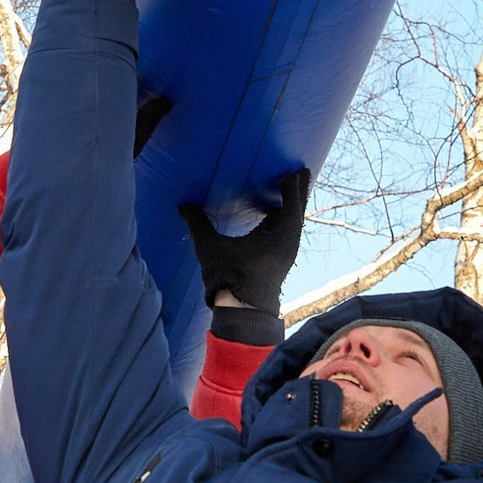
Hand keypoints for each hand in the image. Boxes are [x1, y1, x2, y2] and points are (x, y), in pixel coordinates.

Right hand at [179, 167, 312, 313]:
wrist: (242, 314)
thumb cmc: (229, 278)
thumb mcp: (211, 248)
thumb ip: (198, 223)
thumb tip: (184, 205)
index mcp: (280, 232)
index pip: (290, 200)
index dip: (292, 183)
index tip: (295, 168)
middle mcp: (288, 240)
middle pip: (295, 209)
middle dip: (296, 191)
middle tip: (298, 171)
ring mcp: (285, 252)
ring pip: (291, 222)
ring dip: (289, 206)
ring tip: (287, 189)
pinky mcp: (279, 260)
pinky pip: (285, 232)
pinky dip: (283, 219)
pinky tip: (274, 215)